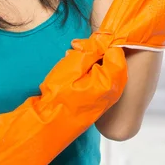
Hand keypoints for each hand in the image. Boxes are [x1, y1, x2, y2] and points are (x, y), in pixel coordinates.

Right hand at [0, 38, 126, 164]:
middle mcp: (114, 90)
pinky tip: (73, 74)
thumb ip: (92, 49)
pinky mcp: (100, 101)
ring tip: (71, 60)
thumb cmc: (58, 96)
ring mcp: (108, 97)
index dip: (101, 42)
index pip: (116, 51)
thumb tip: (105, 39)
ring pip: (104, 68)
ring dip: (89, 61)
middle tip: (75, 50)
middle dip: (95, 51)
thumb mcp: (73, 65)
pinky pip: (99, 79)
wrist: (48, 124)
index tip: (85, 43)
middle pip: (111, 59)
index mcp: (111, 80)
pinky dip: (88, 72)